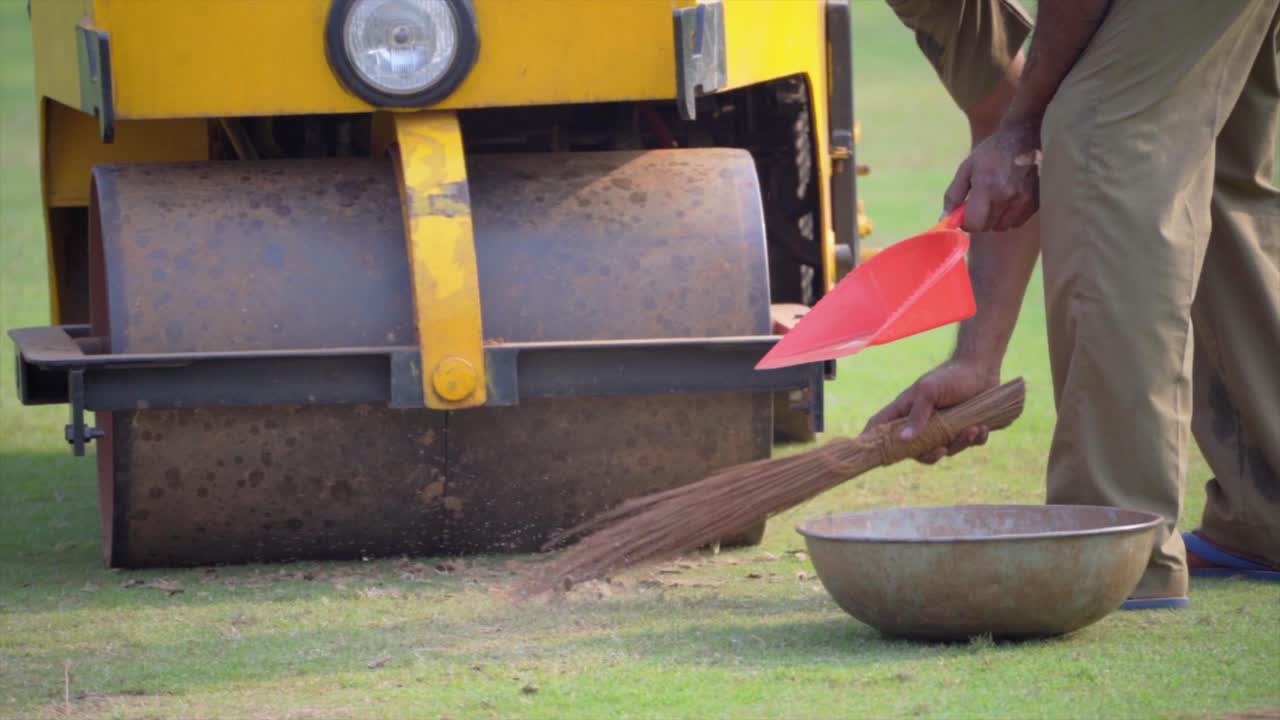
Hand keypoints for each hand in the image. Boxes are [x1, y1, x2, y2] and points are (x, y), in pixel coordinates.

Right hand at [863, 361, 999, 464]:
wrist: (981, 368)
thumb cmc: (950, 376)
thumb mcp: (928, 392)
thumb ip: (916, 415)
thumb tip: (903, 440)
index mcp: (905, 411)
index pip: (880, 429)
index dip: (873, 443)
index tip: (872, 457)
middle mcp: (922, 423)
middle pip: (916, 452)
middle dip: (931, 455)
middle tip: (942, 448)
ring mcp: (943, 428)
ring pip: (945, 450)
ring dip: (960, 443)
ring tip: (972, 429)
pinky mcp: (964, 429)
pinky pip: (968, 445)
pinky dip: (976, 439)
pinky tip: (981, 428)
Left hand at [944, 121, 1040, 232]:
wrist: (1025, 136)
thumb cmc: (992, 152)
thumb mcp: (967, 168)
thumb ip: (954, 195)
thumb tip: (944, 218)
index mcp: (987, 187)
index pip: (974, 224)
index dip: (966, 222)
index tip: (965, 214)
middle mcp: (1007, 197)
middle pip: (987, 227)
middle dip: (979, 219)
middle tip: (979, 203)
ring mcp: (1024, 201)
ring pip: (1002, 226)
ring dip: (994, 219)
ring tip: (995, 200)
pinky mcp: (1035, 202)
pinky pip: (1017, 222)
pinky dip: (1009, 217)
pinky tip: (1008, 200)